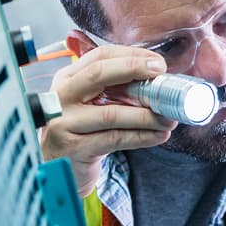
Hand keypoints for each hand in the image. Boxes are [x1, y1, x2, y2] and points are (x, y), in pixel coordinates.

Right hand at [40, 44, 178, 196]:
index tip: (158, 64)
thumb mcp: (91, 104)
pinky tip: (158, 135)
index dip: (131, 56)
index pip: (100, 56)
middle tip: (163, 80)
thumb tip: (159, 81)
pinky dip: (141, 137)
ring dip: (146, 115)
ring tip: (169, 118)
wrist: (56, 168)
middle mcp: (61, 96)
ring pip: (111, 113)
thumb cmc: (82, 131)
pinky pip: (114, 138)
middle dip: (135, 71)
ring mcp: (63, 122)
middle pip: (99, 74)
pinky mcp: (73, 147)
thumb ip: (116, 90)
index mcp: (68, 78)